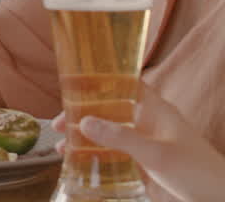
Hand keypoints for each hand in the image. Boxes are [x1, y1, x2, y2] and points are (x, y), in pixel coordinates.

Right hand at [50, 83, 223, 201]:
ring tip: (64, 146)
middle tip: (59, 125)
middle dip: (83, 114)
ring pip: (111, 131)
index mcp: (155, 109)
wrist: (220, 197)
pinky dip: (99, 152)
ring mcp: (149, 140)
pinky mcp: (148, 159)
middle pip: (110, 108)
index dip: (100, 80)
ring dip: (88, 136)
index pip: (125, 82)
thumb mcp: (155, 154)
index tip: (73, 84)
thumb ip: (121, 137)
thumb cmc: (197, 171)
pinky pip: (117, 150)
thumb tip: (84, 121)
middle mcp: (150, 120)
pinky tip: (84, 161)